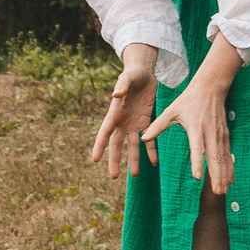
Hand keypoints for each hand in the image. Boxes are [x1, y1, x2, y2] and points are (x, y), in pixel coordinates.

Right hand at [90, 47, 157, 178]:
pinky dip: (151, 150)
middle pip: (116, 144)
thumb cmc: (132, 74)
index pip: (104, 132)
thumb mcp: (128, 77)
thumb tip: (116, 94)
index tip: (95, 159)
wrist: (143, 73)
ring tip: (135, 175)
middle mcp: (122, 122)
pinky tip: (154, 162)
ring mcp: (133, 123)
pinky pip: (149, 139)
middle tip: (113, 176)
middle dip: (115, 160)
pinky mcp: (145, 122)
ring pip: (132, 146)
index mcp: (115, 113)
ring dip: (134, 160)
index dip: (99, 145)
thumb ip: (122, 85)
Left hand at [143, 59, 234, 194]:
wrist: (210, 88)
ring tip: (223, 192)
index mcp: (195, 127)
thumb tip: (143, 138)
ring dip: (224, 175)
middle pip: (214, 158)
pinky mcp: (225, 136)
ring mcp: (219, 135)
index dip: (197, 163)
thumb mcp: (171, 110)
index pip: (197, 148)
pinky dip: (230, 168)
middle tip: (216, 193)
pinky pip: (228, 155)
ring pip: (223, 158)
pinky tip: (230, 181)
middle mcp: (210, 133)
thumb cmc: (187, 100)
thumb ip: (158, 125)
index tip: (197, 177)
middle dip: (216, 176)